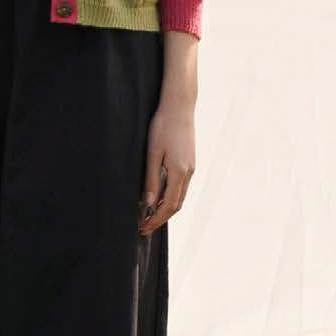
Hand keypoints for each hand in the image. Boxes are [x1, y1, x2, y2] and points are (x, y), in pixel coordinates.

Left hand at [139, 98, 195, 234]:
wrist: (180, 107)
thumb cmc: (163, 126)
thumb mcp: (152, 153)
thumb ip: (151, 179)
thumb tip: (147, 203)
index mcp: (179, 172)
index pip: (168, 206)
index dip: (156, 220)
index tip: (143, 228)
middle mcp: (189, 173)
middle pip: (176, 205)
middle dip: (160, 218)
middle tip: (144, 227)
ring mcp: (191, 168)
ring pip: (180, 197)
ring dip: (166, 209)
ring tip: (149, 216)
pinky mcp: (190, 163)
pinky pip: (181, 187)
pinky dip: (171, 198)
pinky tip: (159, 198)